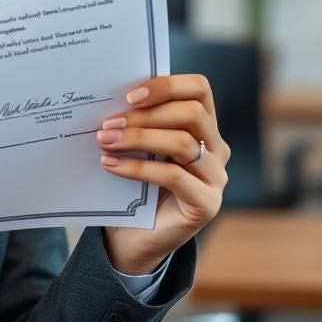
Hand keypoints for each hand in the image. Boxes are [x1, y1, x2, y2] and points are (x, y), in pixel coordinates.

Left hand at [95, 75, 229, 274]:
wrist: (133, 236)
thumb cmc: (134, 183)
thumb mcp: (137, 146)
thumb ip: (137, 121)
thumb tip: (109, 95)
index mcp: (203, 126)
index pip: (199, 88)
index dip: (166, 85)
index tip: (129, 95)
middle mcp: (216, 148)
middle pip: (192, 112)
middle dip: (145, 115)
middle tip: (107, 124)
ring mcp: (216, 177)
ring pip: (182, 142)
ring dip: (138, 138)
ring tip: (105, 141)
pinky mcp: (207, 204)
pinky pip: (174, 176)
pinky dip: (137, 167)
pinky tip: (110, 165)